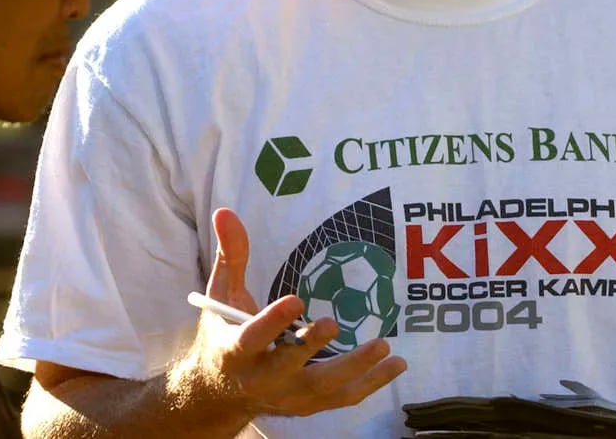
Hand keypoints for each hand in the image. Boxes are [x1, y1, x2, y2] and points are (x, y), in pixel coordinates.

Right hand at [195, 207, 407, 417]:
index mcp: (234, 351)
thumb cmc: (223, 333)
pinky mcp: (308, 405)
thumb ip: (231, 256)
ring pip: (322, 387)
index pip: (252, 338)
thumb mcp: (220, 295)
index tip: (295, 301)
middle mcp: (260, 379)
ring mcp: (287, 396)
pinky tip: (396, 365)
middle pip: (288, 367)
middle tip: (335, 323)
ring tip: (384, 346)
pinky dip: (370, 384)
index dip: (272, 322)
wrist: (219, 392)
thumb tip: (225, 211)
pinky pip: (342, 398)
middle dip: (312, 347)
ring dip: (354, 368)